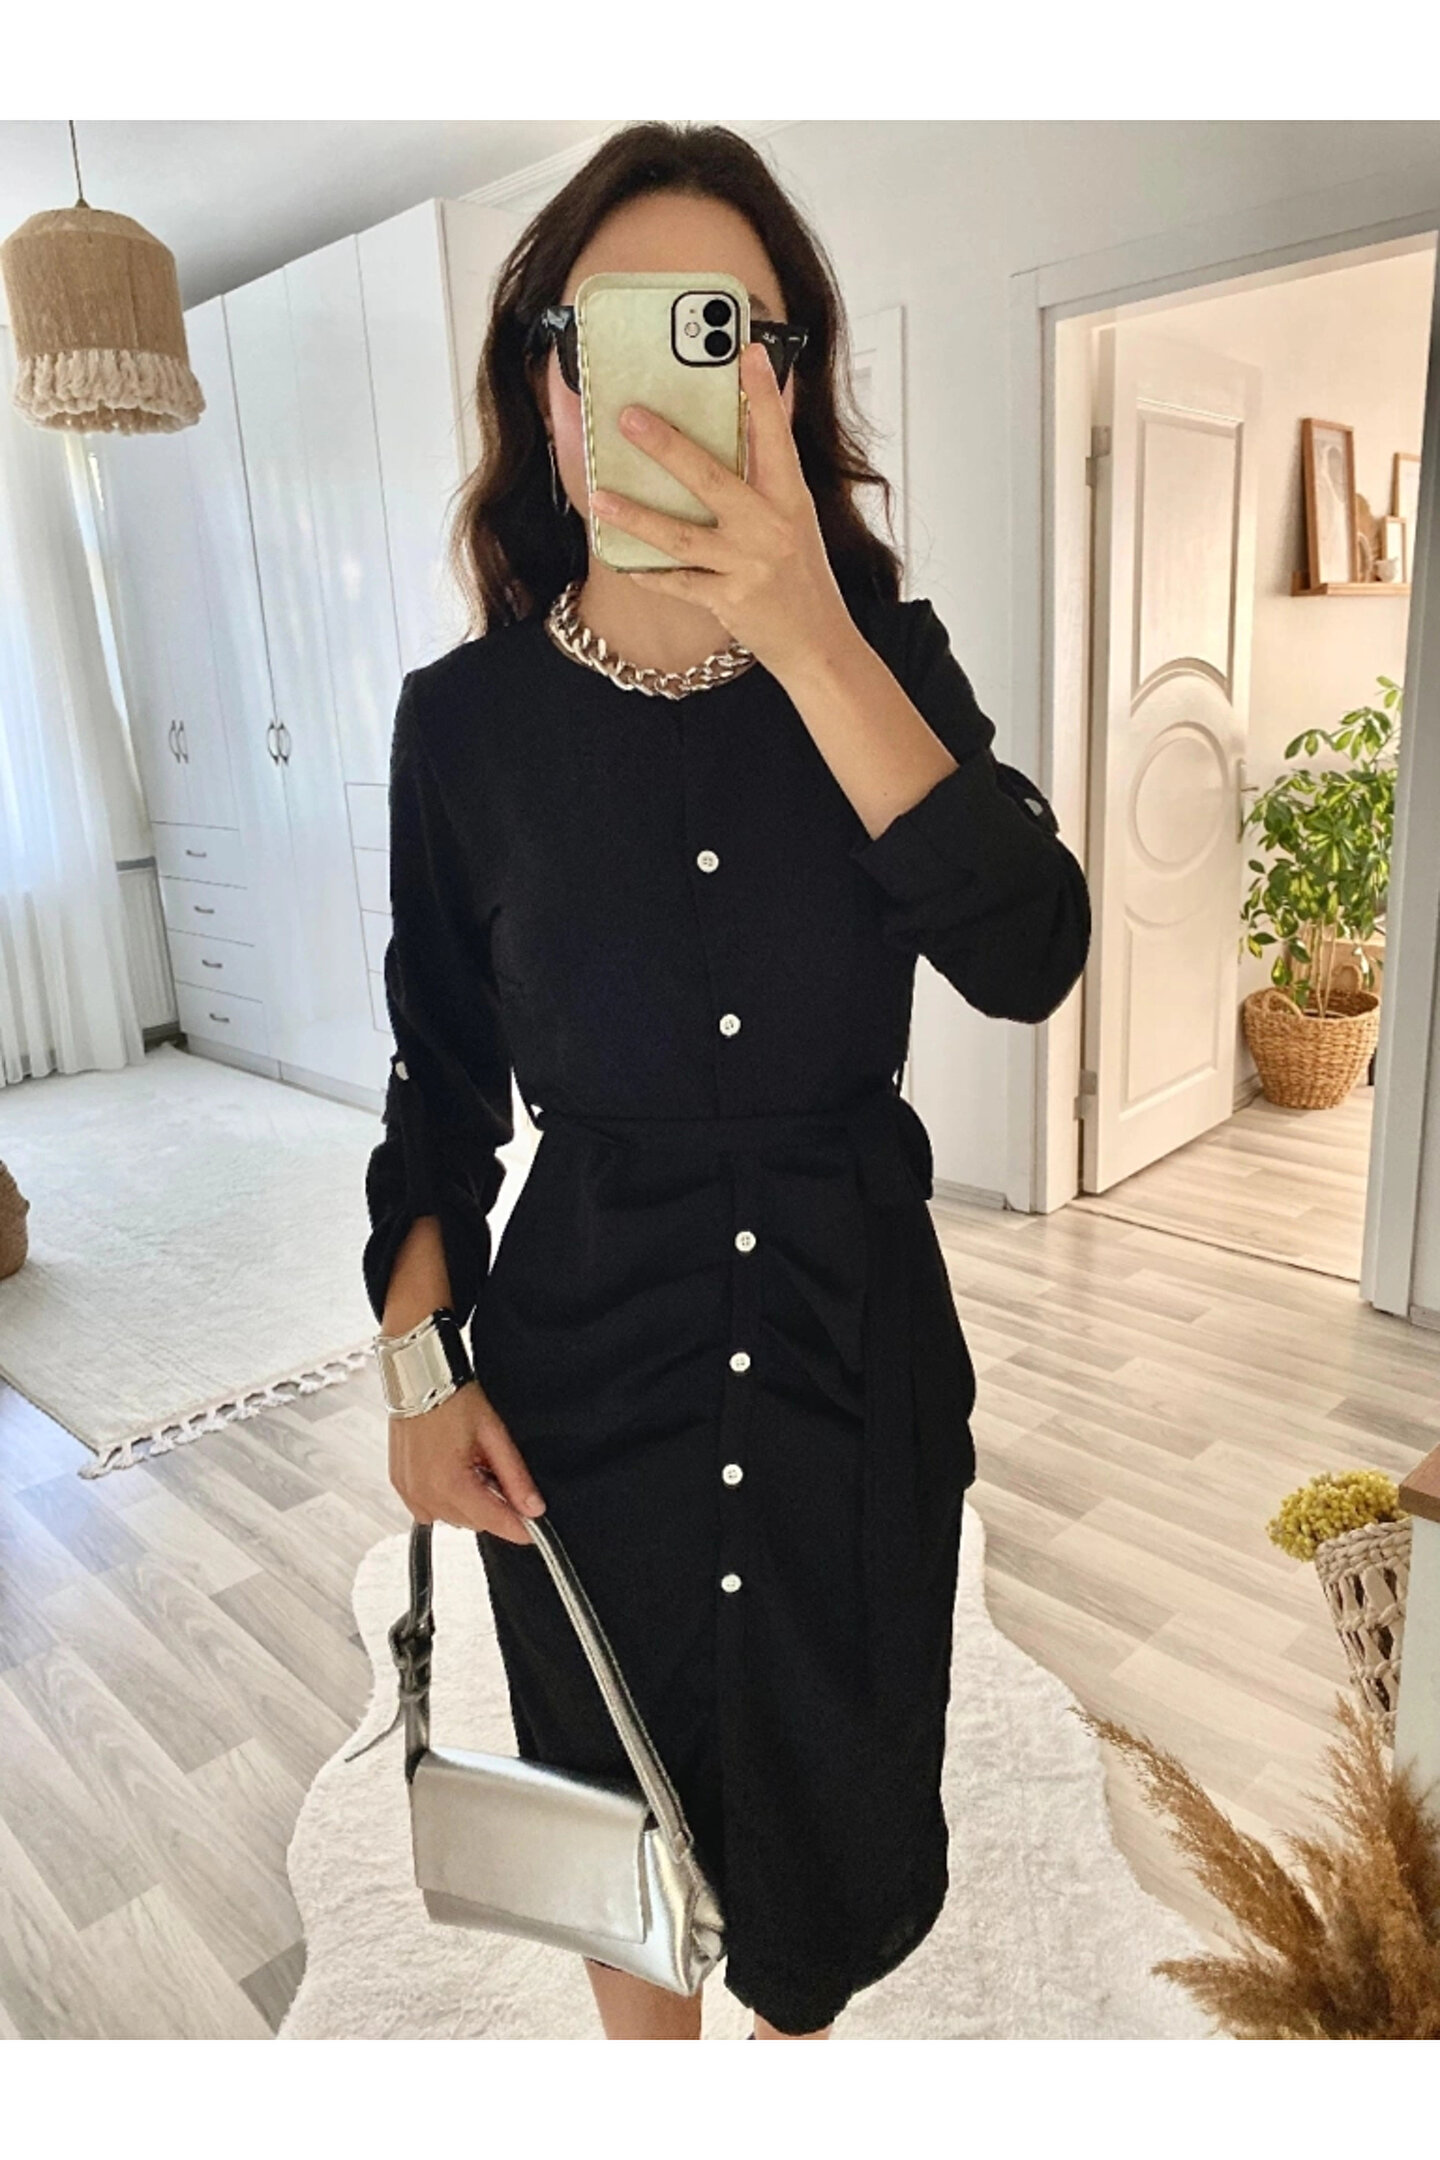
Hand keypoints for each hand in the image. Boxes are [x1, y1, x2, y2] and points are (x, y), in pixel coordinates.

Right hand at [389, 1379, 545, 1544]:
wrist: (419, 1377)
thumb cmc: (453, 1398)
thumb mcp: (494, 1434)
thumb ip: (515, 1477)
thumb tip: (533, 1508)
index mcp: (449, 1482)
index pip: (493, 1521)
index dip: (519, 1528)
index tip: (533, 1531)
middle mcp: (424, 1493)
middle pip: (474, 1522)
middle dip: (494, 1507)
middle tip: (499, 1473)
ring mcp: (409, 1491)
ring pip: (452, 1518)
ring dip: (470, 1502)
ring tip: (474, 1466)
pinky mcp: (400, 1485)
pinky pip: (430, 1509)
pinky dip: (447, 1498)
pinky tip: (454, 1472)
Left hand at [588, 341, 856, 680]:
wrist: (817, 642)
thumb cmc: (801, 575)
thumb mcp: (793, 518)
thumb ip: (765, 477)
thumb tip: (737, 426)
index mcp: (790, 499)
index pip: (776, 437)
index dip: (762, 394)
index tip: (746, 351)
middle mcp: (770, 528)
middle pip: (711, 479)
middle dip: (667, 447)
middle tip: (630, 418)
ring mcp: (747, 566)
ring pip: (680, 536)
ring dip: (636, 515)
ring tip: (600, 497)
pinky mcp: (728, 600)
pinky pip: (677, 582)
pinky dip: (648, 572)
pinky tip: (621, 558)